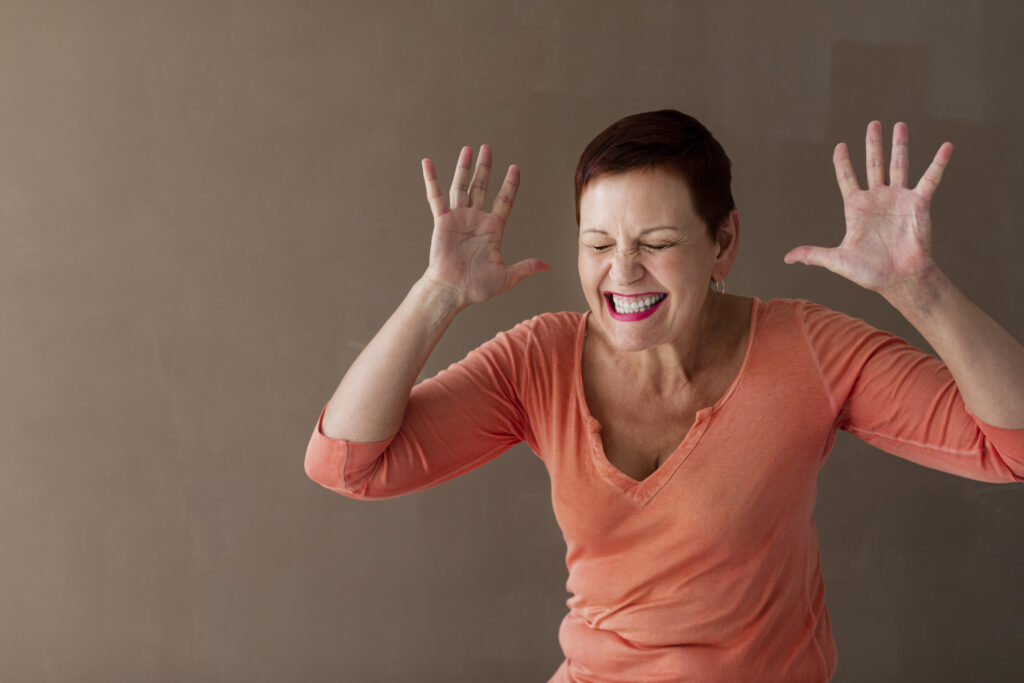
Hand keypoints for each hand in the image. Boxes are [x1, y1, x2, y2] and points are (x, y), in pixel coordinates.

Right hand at [420, 145, 548, 308]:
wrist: (453, 291)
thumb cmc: (477, 287)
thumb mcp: (507, 277)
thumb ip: (525, 267)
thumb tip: (547, 266)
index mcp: (492, 229)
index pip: (504, 200)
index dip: (510, 184)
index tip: (514, 168)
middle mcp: (476, 219)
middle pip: (481, 187)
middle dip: (485, 168)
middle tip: (487, 149)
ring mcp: (458, 218)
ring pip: (462, 187)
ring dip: (464, 168)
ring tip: (468, 149)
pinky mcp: (442, 221)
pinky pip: (435, 197)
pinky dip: (431, 179)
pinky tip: (427, 163)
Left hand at [784, 121, 952, 298]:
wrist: (899, 280)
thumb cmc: (869, 272)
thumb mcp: (836, 260)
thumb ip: (813, 254)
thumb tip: (787, 258)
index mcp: (856, 208)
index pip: (846, 179)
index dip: (842, 163)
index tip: (840, 146)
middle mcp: (877, 199)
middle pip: (873, 164)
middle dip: (873, 144)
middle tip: (873, 124)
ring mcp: (898, 199)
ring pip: (898, 165)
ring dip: (899, 145)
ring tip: (899, 124)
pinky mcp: (918, 204)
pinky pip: (930, 179)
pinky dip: (938, 163)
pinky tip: (947, 146)